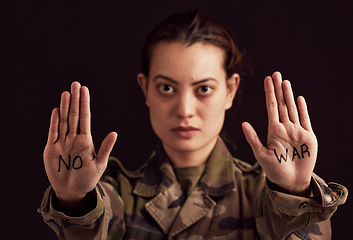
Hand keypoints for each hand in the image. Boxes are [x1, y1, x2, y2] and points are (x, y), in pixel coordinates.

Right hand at [43, 82, 116, 202]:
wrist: (72, 191)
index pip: (85, 118)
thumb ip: (105, 148)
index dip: (85, 103)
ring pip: (64, 121)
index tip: (85, 90)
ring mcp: (63, 142)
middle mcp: (74, 138)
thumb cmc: (87, 178)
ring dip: (65, 107)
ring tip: (67, 93)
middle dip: (76, 100)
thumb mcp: (99, 164)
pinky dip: (54, 122)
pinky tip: (57, 110)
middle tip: (76, 84)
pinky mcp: (52, 149)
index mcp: (86, 140)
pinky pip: (53, 133)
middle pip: (74, 115)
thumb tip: (114, 133)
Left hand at [242, 72, 316, 195]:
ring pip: (292, 108)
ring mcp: (296, 131)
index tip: (267, 79)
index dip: (269, 93)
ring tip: (285, 81)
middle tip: (276, 73)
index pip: (271, 107)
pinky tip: (298, 98)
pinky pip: (305, 120)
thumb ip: (253, 138)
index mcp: (273, 130)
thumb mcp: (261, 154)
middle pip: (281, 104)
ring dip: (288, 95)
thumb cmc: (274, 169)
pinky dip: (302, 109)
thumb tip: (243, 123)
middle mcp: (284, 127)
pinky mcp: (308, 137)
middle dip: (278, 89)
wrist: (290, 181)